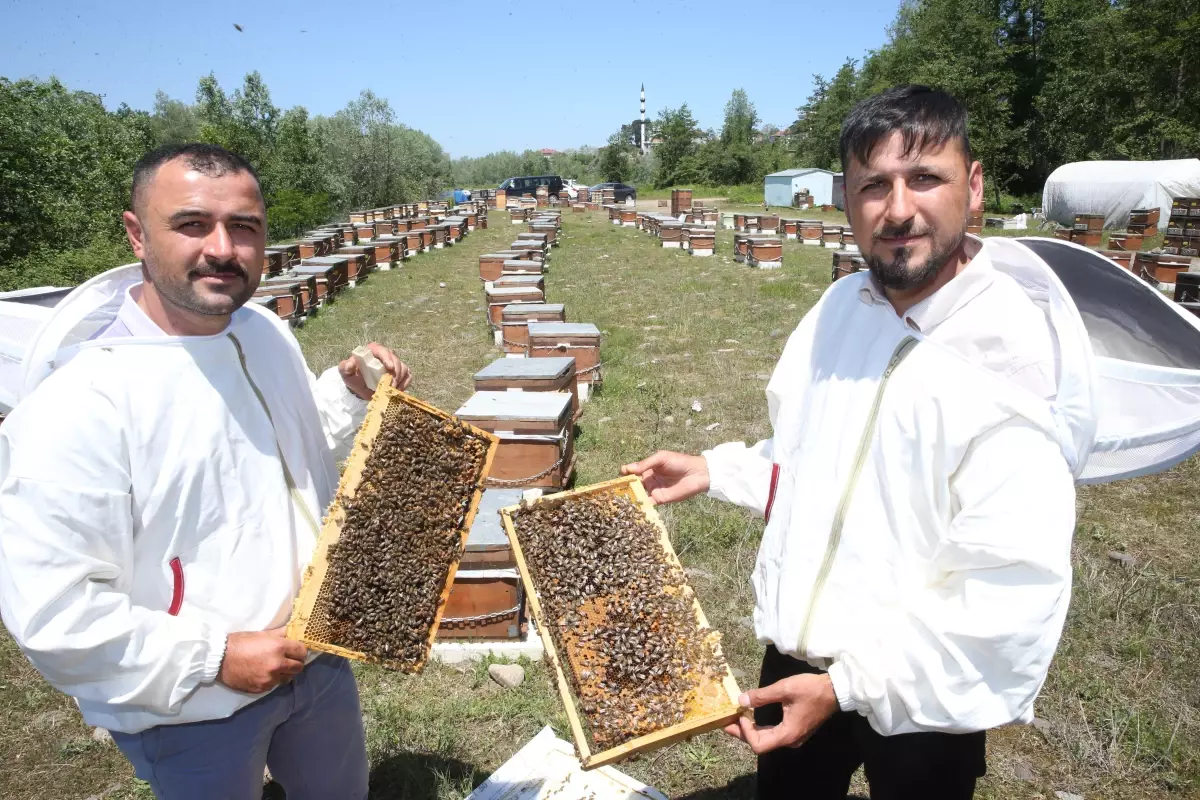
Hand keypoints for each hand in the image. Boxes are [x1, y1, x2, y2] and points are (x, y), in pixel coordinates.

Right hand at [217, 628, 307, 693]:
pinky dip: (272, 680)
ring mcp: (269, 679)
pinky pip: (273, 685)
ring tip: (275, 668)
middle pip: (299, 667)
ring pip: (287, 678)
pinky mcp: (261, 689)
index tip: (296, 650)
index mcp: (279, 647)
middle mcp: (277, 665)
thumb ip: (280, 634)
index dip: (300, 650)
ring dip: (284, 673)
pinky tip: (264, 674)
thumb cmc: (240, 642)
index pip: (302, 652)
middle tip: (288, 659)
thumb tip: (293, 631)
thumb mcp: (262, 633)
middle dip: (296, 662)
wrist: (219, 659)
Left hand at [339, 342, 411, 398]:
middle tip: (391, 384)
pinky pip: (408, 375)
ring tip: (392, 389)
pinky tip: (398, 390)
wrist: (360, 387)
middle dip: (395, 373)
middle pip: (395, 360)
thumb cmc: (353, 377)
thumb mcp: (345, 372)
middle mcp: (385, 355)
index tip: (389, 367)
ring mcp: (394, 363)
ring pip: (403, 368)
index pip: (382, 351)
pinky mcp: (401, 372)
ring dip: (400, 379)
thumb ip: (345, 366)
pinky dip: (405, 383)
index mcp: (372, 351)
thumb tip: (350, 364)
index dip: (387, 358)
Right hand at [619, 450, 709, 504]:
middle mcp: (648, 479)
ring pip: (637, 494)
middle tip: (615, 490)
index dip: (624, 473)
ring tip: (619, 500)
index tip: (620, 475)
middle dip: (624, 486)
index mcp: (647, 468)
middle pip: (632, 484)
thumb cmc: (679, 462)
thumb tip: (628, 469)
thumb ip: (645, 464)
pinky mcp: (659, 499)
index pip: (632, 471)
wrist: (696, 474)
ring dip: (629, 496)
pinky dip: (640, 505)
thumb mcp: (661, 458)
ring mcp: (653, 490)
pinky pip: (647, 503)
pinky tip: (632, 507)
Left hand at [723, 674, 838, 753]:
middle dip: (742, 733)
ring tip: (735, 719)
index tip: (741, 714)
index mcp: (787, 734)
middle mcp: (790, 740)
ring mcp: (793, 736)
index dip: (746, 732)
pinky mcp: (794, 730)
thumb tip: (740, 700)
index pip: (758, 744)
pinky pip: (773, 733)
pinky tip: (751, 717)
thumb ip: (761, 696)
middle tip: (725, 722)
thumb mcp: (784, 689)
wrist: (834, 690)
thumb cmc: (811, 689)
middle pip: (760, 744)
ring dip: (749, 730)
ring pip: (766, 739)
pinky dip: (760, 727)